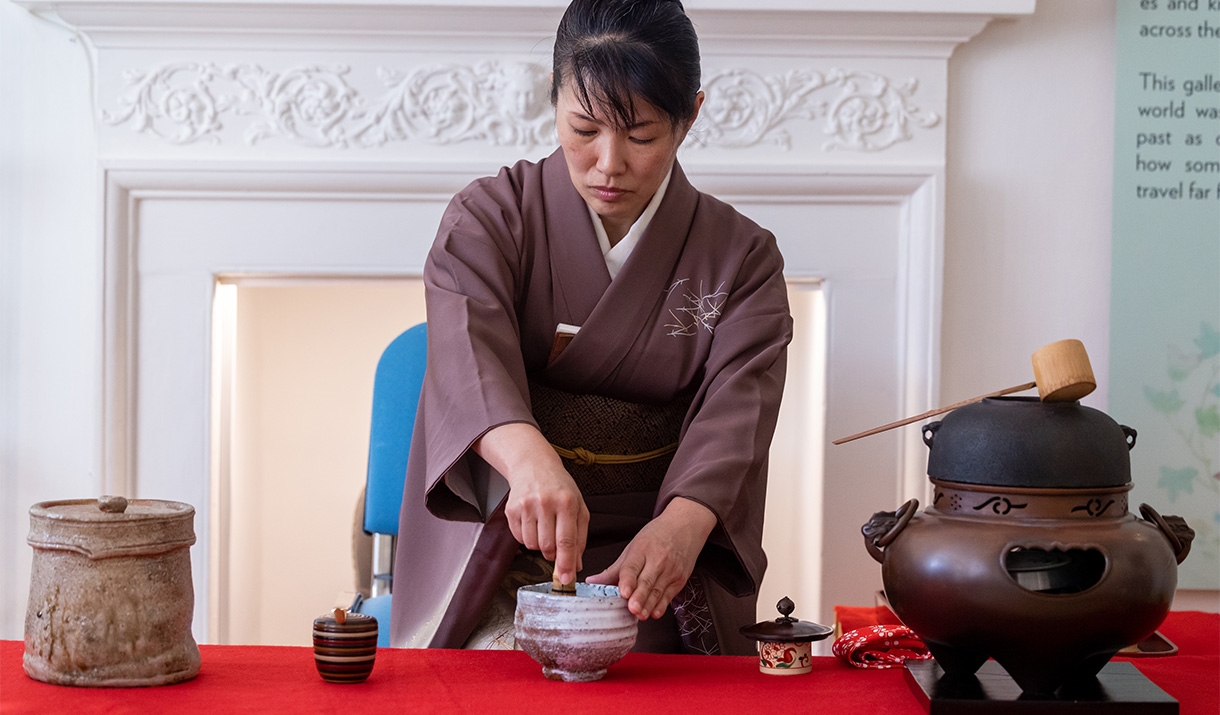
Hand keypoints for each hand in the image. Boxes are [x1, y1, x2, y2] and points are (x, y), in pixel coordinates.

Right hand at [474, 423, 589, 584]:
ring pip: (532, 545)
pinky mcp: (511, 509)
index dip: (566, 563)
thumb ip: (580, 538)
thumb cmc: (560, 488)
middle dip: (553, 554)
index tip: (566, 579)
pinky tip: (533, 522)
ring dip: (539, 545)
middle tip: (556, 544)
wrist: (533, 466)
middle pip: (547, 546)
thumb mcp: (578, 507)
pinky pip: (519, 538)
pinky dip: (527, 537)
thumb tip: (576, 565)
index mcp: (567, 502)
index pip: (566, 540)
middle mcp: (545, 503)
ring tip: (544, 527)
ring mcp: (526, 506)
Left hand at [586, 497, 715, 619]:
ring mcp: (670, 570)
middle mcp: (657, 559)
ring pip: (658, 591)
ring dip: (649, 605)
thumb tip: (592, 582)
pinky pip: (669, 595)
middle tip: (632, 608)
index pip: (632, 567)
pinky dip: (662, 605)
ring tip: (641, 615)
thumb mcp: (633, 547)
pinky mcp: (680, 579)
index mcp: (641, 549)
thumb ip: (614, 569)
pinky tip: (655, 612)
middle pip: (646, 581)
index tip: (623, 591)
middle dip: (639, 596)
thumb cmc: (656, 536)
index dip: (628, 580)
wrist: (685, 526)